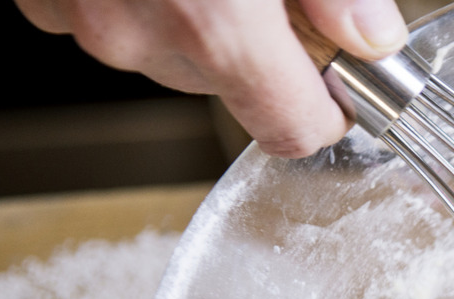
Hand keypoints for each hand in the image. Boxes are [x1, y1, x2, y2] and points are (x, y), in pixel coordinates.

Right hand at [14, 0, 408, 157]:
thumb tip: (371, 34)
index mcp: (216, 23)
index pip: (292, 129)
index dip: (324, 108)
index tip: (336, 83)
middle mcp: (140, 34)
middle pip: (229, 86)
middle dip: (257, 46)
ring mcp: (82, 16)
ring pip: (168, 51)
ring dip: (193, 15)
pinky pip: (107, 14)